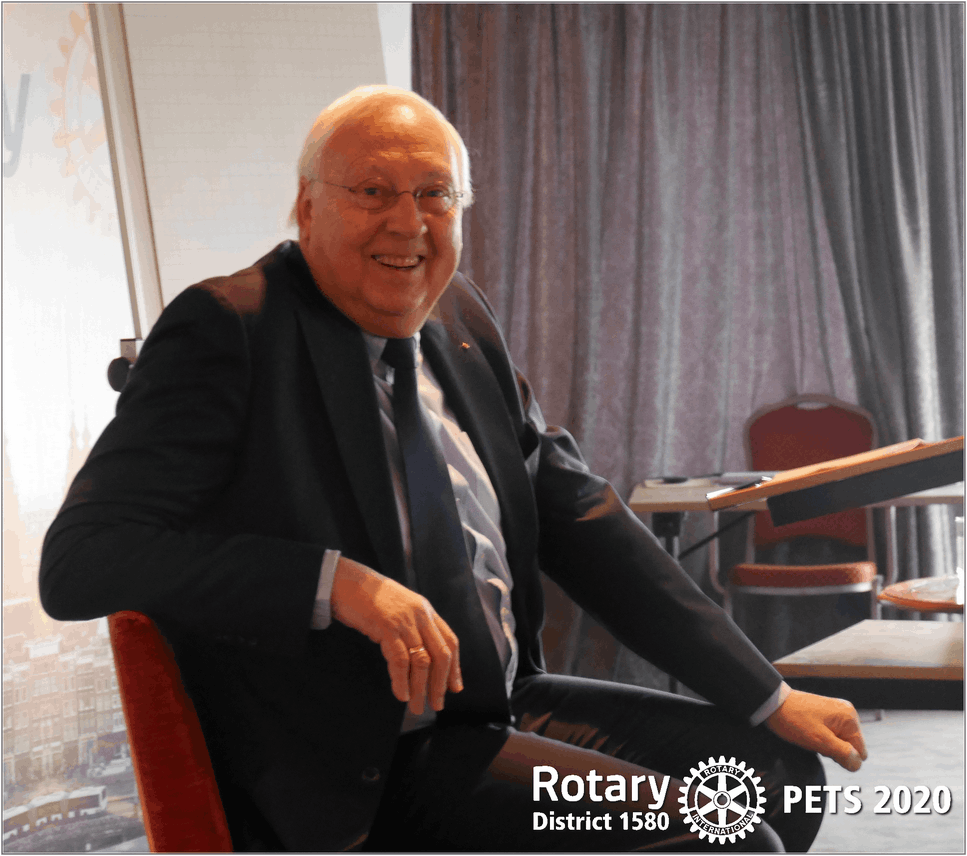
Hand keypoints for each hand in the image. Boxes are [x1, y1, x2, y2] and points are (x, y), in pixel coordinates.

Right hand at [330, 556, 462, 714]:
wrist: (347, 582)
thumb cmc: (370, 599)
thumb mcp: (400, 610)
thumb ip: (413, 628)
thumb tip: (421, 661)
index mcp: (426, 610)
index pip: (450, 642)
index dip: (455, 667)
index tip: (454, 688)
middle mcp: (420, 615)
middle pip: (440, 654)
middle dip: (440, 683)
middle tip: (437, 704)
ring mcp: (404, 620)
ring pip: (421, 660)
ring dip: (420, 688)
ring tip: (416, 707)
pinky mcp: (386, 626)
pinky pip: (399, 659)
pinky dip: (401, 680)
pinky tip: (401, 694)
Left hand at [765, 688, 867, 770]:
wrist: (772, 703)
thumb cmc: (794, 722)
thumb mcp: (820, 741)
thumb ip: (843, 754)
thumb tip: (857, 763)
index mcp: (850, 718)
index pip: (860, 753)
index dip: (843, 756)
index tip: (824, 746)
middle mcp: (847, 712)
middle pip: (851, 746)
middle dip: (835, 750)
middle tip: (816, 740)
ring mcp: (836, 711)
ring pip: (840, 741)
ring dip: (827, 744)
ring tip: (810, 734)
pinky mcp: (826, 712)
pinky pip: (832, 734)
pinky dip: (822, 737)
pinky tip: (809, 731)